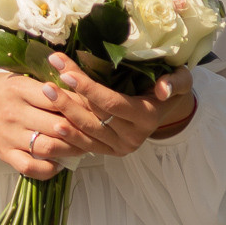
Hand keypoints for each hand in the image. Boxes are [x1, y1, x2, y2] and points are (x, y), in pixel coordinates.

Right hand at [0, 70, 105, 179]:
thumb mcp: (19, 78)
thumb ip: (46, 85)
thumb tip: (80, 91)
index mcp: (19, 89)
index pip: (58, 98)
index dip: (80, 105)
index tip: (93, 108)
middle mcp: (14, 112)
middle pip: (58, 125)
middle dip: (81, 130)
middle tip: (94, 131)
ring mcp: (9, 135)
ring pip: (48, 147)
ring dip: (71, 150)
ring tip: (82, 147)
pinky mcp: (5, 153)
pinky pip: (31, 167)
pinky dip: (49, 168)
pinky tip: (58, 163)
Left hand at [38, 53, 194, 158]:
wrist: (167, 109)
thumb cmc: (170, 86)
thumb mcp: (181, 79)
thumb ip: (175, 82)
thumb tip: (162, 90)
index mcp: (147, 117)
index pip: (112, 103)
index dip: (88, 89)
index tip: (65, 72)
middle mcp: (133, 137)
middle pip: (94, 117)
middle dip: (68, 99)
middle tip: (45, 82)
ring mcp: (121, 147)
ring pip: (86, 132)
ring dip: (63, 114)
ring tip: (44, 95)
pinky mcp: (110, 152)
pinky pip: (85, 145)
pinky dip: (67, 136)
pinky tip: (51, 124)